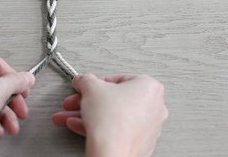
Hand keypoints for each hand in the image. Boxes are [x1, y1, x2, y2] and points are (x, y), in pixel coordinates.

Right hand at [53, 74, 167, 156]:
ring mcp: (149, 127)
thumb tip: (83, 80)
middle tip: (78, 101)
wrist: (112, 151)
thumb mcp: (91, 87)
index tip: (86, 86)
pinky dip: (100, 127)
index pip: (118, 79)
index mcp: (150, 87)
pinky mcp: (140, 143)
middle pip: (115, 99)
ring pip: (114, 115)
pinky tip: (82, 126)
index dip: (97, 82)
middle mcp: (154, 107)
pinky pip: (117, 130)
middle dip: (90, 101)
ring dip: (90, 114)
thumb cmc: (111, 120)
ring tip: (72, 116)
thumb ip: (85, 80)